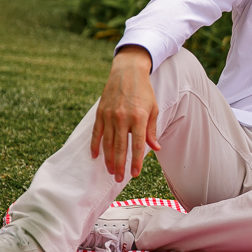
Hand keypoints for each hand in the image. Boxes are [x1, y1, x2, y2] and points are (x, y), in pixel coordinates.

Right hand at [90, 46, 160, 181]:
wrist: (127, 72)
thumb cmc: (144, 91)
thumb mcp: (153, 109)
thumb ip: (152, 130)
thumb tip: (155, 148)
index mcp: (139, 117)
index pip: (137, 145)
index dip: (136, 161)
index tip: (135, 174)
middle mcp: (123, 118)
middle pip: (120, 147)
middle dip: (120, 165)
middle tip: (119, 179)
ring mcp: (109, 115)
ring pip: (107, 143)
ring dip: (108, 159)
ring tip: (110, 171)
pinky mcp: (100, 113)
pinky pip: (96, 133)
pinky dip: (95, 145)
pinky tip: (95, 156)